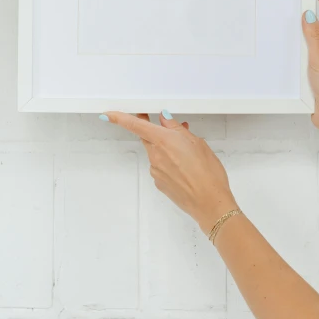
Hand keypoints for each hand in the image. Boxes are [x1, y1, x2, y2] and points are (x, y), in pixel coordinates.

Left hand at [101, 111, 237, 233]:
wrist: (209, 203)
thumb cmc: (207, 174)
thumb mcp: (196, 142)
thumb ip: (177, 129)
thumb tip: (165, 119)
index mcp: (163, 141)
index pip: (135, 125)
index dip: (119, 118)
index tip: (108, 114)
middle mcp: (155, 155)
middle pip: (147, 138)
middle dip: (156, 132)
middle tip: (170, 127)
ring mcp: (156, 171)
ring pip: (156, 152)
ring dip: (167, 148)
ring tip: (188, 152)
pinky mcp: (159, 183)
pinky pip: (160, 167)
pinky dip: (169, 163)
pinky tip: (185, 166)